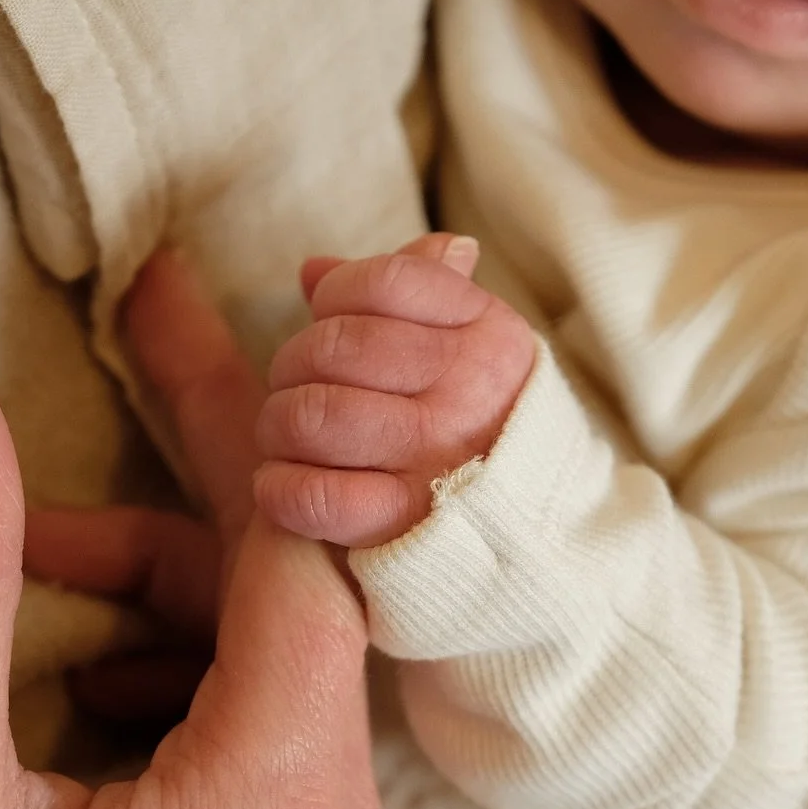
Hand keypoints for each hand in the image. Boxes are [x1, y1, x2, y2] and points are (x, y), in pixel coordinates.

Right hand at [0, 250, 392, 808]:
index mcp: (269, 806)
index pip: (289, 551)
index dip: (236, 416)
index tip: (181, 307)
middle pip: (294, 590)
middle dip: (212, 464)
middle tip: (158, 336)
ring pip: (276, 656)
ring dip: (165, 588)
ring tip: (44, 565)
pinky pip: (271, 722)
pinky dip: (185, 666)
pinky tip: (94, 666)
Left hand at [254, 233, 536, 547]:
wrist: (530, 539)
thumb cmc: (478, 429)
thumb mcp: (467, 348)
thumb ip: (399, 297)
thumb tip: (313, 270)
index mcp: (489, 336)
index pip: (385, 282)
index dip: (336, 296)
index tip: (330, 324)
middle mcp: (470, 392)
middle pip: (336, 345)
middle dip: (292, 365)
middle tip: (293, 390)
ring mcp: (438, 459)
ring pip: (313, 415)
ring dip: (277, 426)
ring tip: (285, 438)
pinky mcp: (404, 523)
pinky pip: (313, 494)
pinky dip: (279, 488)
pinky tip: (281, 485)